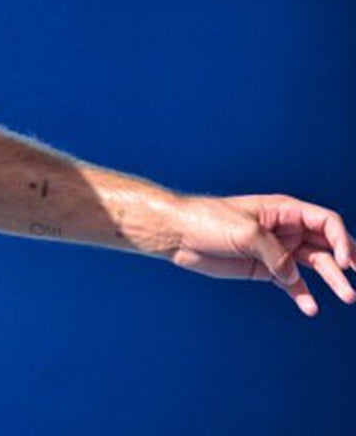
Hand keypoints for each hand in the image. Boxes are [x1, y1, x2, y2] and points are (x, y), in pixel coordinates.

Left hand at [170, 194, 355, 315]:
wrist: (178, 234)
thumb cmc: (208, 221)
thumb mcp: (245, 233)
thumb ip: (274, 253)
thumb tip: (292, 276)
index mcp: (284, 210)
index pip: (326, 221)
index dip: (341, 240)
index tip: (345, 262)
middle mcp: (286, 229)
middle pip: (327, 244)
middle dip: (347, 260)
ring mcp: (277, 250)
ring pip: (314, 265)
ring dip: (332, 280)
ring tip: (348, 297)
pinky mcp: (264, 268)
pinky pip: (291, 282)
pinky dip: (302, 293)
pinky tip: (311, 307)